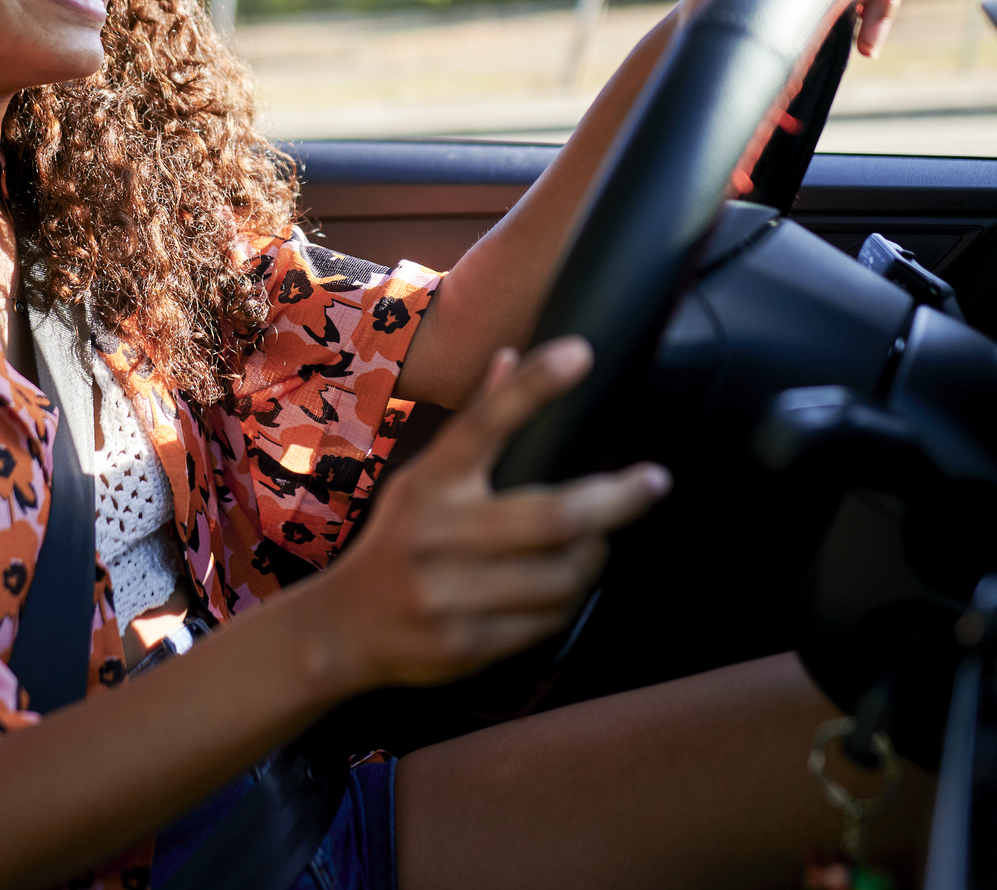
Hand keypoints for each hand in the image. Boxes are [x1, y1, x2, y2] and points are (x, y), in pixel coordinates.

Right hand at [313, 338, 668, 690]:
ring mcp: (450, 593)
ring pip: (561, 575)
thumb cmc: (398, 541)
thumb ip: (473, 424)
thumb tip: (511, 356)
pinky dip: (570, 600)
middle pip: (552, 514)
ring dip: (596, 556)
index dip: (534, 386)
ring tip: (602, 541)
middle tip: (655, 481)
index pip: (485, 422)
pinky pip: (546, 621)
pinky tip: (570, 586)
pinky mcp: (465, 643)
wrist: (342, 630)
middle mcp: (437, 534)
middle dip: (617, 498)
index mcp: (430, 482)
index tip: (582, 353)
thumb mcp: (423, 479)